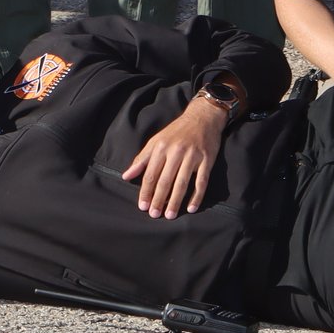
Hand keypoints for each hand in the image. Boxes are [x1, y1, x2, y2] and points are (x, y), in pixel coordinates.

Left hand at [122, 97, 224, 217]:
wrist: (203, 117)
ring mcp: (192, 156)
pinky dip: (196, 196)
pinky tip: (191, 208)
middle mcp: (176, 151)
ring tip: (170, 215)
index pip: (151, 173)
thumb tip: (126, 176)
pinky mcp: (207, 159)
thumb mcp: (156, 141)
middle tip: (154, 215)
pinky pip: (201, 181)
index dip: (146, 191)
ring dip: (175, 201)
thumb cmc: (177, 132)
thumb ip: (141, 159)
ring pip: (182, 182)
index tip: (143, 206)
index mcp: (161, 147)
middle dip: (159, 199)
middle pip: (165, 180)